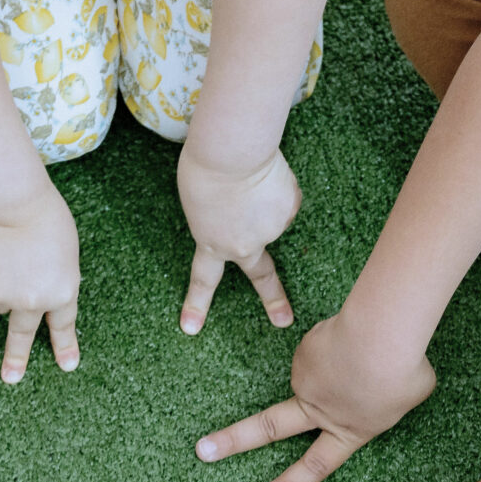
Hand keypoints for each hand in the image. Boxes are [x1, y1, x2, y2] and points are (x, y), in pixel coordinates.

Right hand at [0, 189, 79, 382]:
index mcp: (62, 292)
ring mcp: (1, 296)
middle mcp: (32, 302)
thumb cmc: (43, 214)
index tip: (67, 366)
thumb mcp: (65, 250)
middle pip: (22, 334)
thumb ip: (55, 276)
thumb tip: (38, 291)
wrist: (9, 200)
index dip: (65, 346)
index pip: (63, 325)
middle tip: (11, 378)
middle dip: (17, 358)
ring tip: (4, 253)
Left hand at [177, 147, 299, 334]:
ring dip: (263, 198)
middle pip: (262, 276)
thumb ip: (219, 218)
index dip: (197, 304)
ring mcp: (271, 229)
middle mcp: (244, 245)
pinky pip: (285, 197)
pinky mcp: (289, 209)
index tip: (191, 328)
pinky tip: (267, 174)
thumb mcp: (198, 201)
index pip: (204, 279)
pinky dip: (277, 185)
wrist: (232, 153)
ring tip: (249, 177)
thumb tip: (249, 218)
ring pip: (271, 215)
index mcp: (212, 243)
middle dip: (274, 300)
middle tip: (283, 320)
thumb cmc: (204, 169)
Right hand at [195, 309, 435, 481]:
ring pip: (321, 370)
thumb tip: (369, 384)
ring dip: (342, 360)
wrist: (381, 337)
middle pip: (267, 429)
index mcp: (349, 431)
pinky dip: (342, 340)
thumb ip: (387, 398)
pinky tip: (359, 335)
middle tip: (202, 450)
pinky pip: (325, 345)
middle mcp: (319, 410)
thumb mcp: (410, 395)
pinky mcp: (303, 351)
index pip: (316, 467)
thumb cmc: (405, 369)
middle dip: (232, 441)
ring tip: (373, 350)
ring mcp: (306, 380)